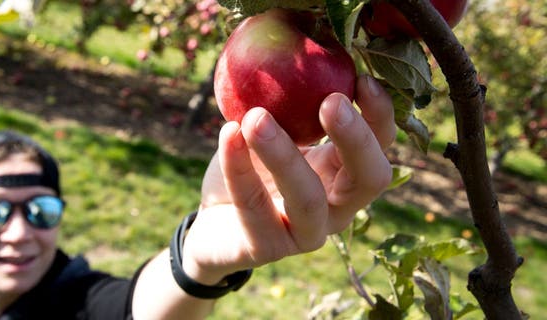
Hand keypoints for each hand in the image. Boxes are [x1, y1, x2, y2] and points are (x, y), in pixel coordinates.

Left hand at [183, 75, 395, 283]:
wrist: (216, 221)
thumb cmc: (253, 169)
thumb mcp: (274, 133)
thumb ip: (290, 109)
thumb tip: (299, 58)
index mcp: (343, 174)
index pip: (381, 147)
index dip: (380, 116)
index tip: (361, 78)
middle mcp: (336, 207)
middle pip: (369, 179)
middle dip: (355, 139)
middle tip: (331, 101)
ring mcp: (304, 233)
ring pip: (309, 200)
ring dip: (285, 155)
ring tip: (256, 117)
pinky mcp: (265, 248)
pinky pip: (253, 208)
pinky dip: (238, 167)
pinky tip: (228, 133)